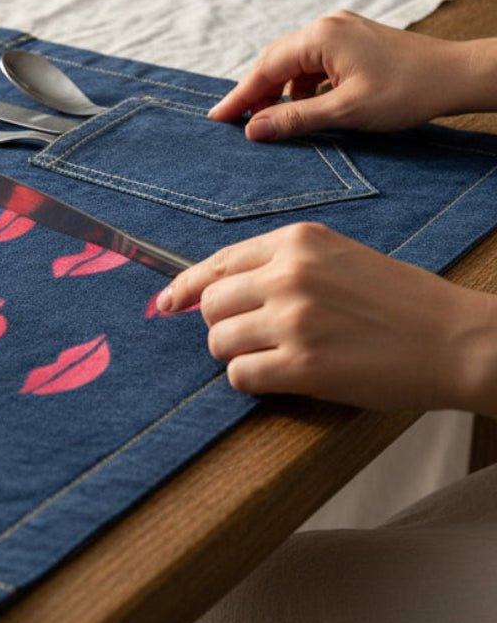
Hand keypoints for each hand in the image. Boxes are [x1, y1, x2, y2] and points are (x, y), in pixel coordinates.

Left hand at [156, 222, 496, 413]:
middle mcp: (288, 274)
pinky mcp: (303, 365)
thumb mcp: (335, 257)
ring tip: (273, 358)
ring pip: (219, 342)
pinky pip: (241, 375)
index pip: (217, 263)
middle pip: (210, 304)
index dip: (185, 287)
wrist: (455, 340)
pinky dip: (251, 382)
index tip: (166, 303)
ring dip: (236, 356)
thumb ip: (277, 266)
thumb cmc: (397, 301)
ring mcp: (294, 319)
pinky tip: (278, 378)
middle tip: (247, 339)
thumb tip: (210, 290)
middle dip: (219, 326)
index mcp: (296, 240)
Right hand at [207, 11, 482, 140]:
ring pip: (295, 62)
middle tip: (239, 122)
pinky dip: (303, 85)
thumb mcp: (346, 112)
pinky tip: (306, 105)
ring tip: (273, 119)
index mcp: (321, 36)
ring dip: (281, 90)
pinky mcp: (354, 40)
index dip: (240, 96)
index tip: (219, 117)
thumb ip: (295, 118)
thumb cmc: (407, 91)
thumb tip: (254, 129)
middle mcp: (327, 26)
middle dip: (256, 92)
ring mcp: (342, 30)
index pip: (266, 68)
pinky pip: (315, 62)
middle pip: (276, 60)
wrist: (457, 76)